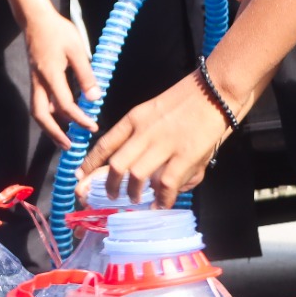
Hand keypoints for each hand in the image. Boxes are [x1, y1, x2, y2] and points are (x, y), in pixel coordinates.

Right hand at [20, 9, 98, 148]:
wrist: (35, 19)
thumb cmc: (58, 31)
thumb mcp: (77, 50)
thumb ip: (86, 75)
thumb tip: (94, 98)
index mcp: (50, 75)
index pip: (64, 105)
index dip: (79, 119)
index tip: (92, 127)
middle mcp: (39, 82)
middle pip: (40, 115)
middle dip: (54, 133)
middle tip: (69, 146)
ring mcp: (35, 81)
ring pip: (37, 111)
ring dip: (49, 127)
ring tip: (64, 138)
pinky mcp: (36, 78)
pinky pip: (39, 102)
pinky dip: (49, 115)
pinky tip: (60, 118)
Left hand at [76, 71, 232, 207]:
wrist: (214, 91)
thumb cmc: (185, 102)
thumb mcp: (153, 111)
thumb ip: (142, 136)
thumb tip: (137, 162)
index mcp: (134, 118)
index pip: (105, 143)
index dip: (91, 163)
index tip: (81, 175)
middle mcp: (144, 132)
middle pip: (116, 164)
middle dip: (108, 184)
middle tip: (109, 196)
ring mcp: (164, 144)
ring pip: (136, 175)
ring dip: (132, 192)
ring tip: (134, 200)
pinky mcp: (185, 155)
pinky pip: (166, 184)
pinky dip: (161, 199)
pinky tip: (159, 205)